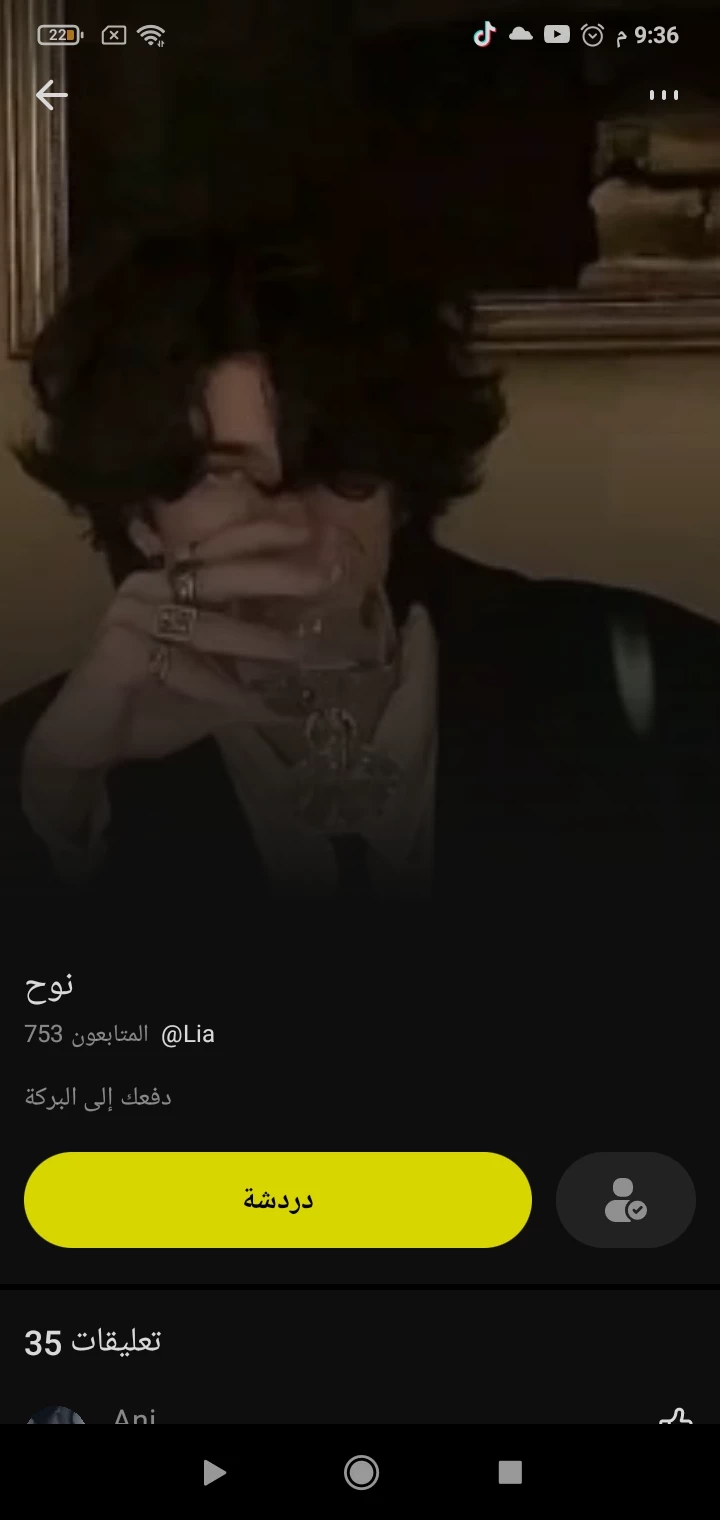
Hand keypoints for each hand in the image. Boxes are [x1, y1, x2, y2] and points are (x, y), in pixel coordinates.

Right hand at [22, 517, 336, 857]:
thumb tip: (310, 655)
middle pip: (218, 575)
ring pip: (205, 625)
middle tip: (319, 579)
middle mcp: (150, 588)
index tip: (307, 527)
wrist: (91, 742)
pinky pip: (180, 666)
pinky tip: (251, 704)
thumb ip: (250, 664)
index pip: (218, 549)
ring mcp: (131, 613)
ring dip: (256, 641)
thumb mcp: (213, 681)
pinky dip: (217, 686)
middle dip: (273, 574)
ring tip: (300, 654)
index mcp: (170, 585)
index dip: (261, 536)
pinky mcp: (117, 646)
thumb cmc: (151, 706)